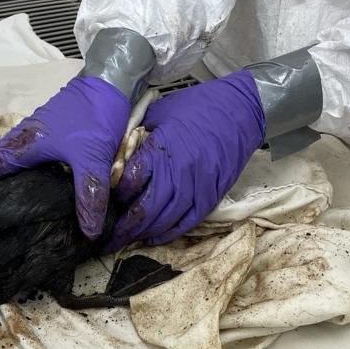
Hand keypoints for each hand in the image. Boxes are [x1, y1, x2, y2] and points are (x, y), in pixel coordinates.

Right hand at [0, 76, 130, 238]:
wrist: (106, 84)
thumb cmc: (95, 115)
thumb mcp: (93, 155)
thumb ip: (89, 192)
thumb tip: (88, 231)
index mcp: (20, 147)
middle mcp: (15, 144)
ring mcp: (24, 142)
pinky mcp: (36, 141)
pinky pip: (3, 163)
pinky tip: (0, 193)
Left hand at [108, 70, 265, 249]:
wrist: (240, 111)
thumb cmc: (197, 108)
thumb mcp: (160, 113)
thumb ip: (138, 136)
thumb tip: (119, 155)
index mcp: (160, 152)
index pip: (130, 182)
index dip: (117, 193)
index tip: (109, 196)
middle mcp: (176, 174)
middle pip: (144, 211)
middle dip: (123, 228)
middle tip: (108, 239)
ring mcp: (195, 189)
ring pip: (163, 222)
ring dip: (142, 234)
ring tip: (126, 240)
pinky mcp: (210, 197)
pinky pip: (186, 223)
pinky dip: (168, 234)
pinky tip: (153, 238)